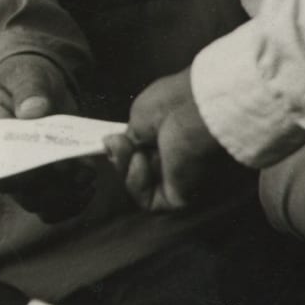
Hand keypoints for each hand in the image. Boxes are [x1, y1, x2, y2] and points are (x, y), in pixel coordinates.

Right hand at [0, 59, 97, 223]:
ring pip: (38, 203)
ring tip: (86, 177)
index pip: (0, 167)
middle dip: (52, 187)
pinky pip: (53, 206)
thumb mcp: (26, 73)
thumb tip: (33, 110)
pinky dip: (72, 203)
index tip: (56, 165)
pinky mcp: (43, 179)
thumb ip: (28, 89)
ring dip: (65, 197)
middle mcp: (3, 160)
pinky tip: (87, 186)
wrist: (33, 83)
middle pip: (22, 192)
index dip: (27, 174)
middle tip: (77, 171)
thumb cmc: (24, 75)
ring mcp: (23, 173)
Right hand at [104, 70, 247, 210]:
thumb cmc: (172, 104)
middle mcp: (175, 160)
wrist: (194, 113)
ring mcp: (178, 181)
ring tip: (133, 151)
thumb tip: (110, 145)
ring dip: (126, 169)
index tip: (110, 141)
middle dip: (122, 158)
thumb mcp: (139, 115)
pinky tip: (141, 162)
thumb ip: (127, 138)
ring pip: (138, 187)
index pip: (141, 153)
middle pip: (136, 171)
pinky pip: (147, 200)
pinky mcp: (179, 198)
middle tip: (118, 144)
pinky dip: (136, 183)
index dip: (123, 149)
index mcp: (170, 138)